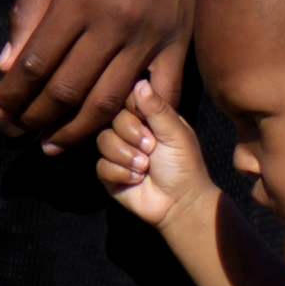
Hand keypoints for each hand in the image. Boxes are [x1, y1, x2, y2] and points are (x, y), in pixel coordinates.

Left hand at [0, 0, 216, 147]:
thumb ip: (28, 11)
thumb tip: (5, 66)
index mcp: (78, 0)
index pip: (34, 66)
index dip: (12, 97)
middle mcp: (114, 25)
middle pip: (68, 92)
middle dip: (36, 120)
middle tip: (17, 134)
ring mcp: (151, 35)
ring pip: (109, 102)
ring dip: (77, 131)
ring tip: (54, 145)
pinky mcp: (180, 38)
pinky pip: (161, 93)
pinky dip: (138, 118)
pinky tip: (118, 133)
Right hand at [91, 81, 194, 229]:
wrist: (179, 203)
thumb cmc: (183, 165)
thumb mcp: (175, 133)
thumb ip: (158, 108)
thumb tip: (139, 82)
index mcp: (147, 118)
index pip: (125, 99)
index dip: (133, 110)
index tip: (149, 123)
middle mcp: (129, 132)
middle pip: (113, 120)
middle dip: (133, 136)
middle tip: (151, 149)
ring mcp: (117, 152)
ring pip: (103, 141)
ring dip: (127, 157)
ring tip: (145, 168)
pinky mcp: (108, 174)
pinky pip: (101, 166)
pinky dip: (120, 174)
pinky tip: (136, 180)